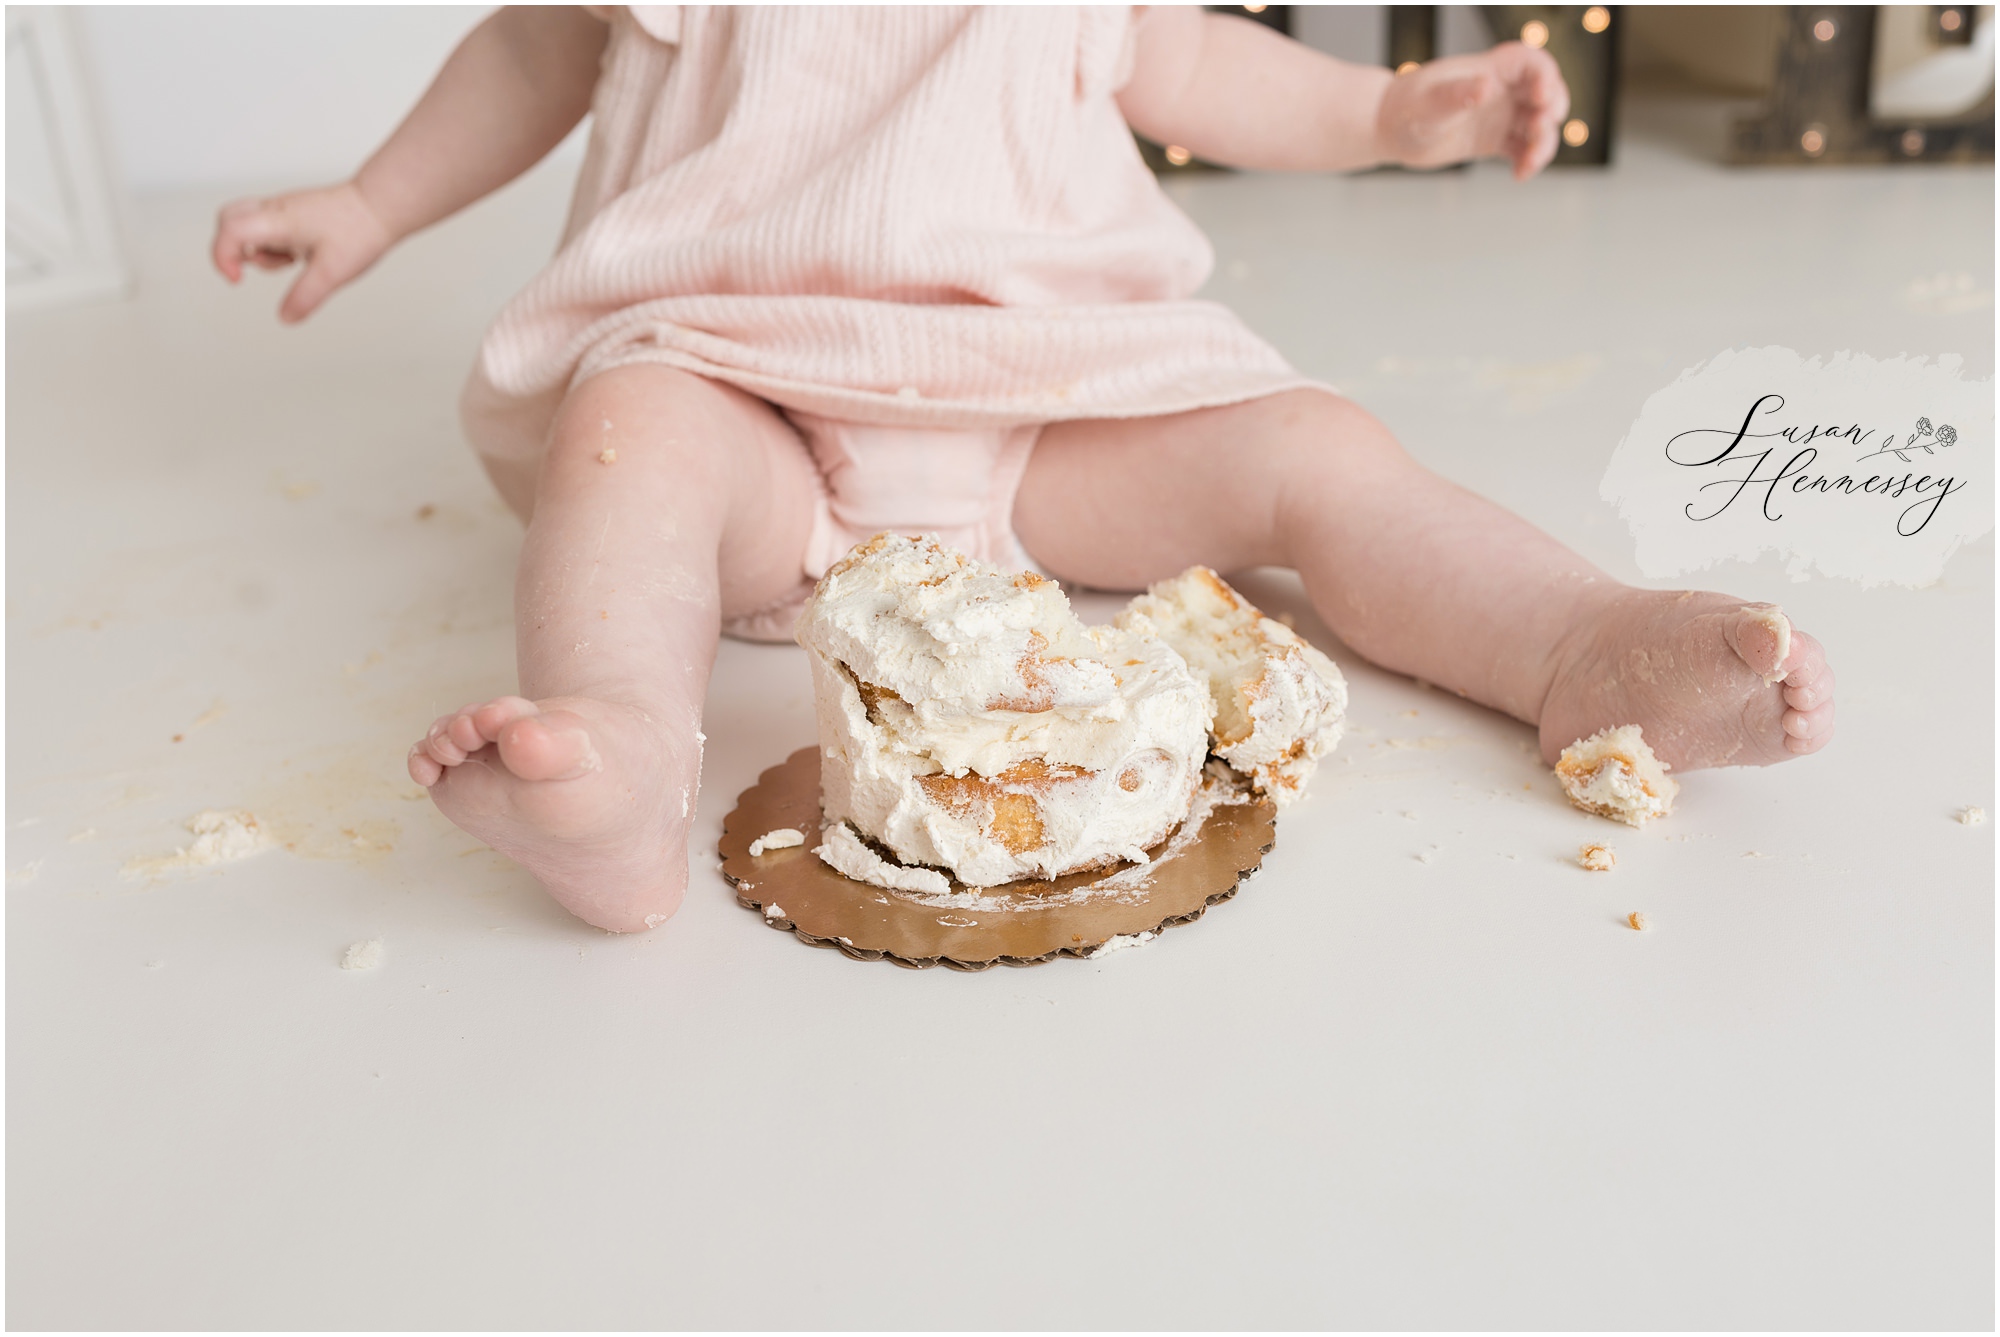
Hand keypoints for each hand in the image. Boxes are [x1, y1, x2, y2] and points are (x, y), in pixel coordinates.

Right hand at [210, 182, 395, 322]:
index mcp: (278, 220)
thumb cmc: (359, 230)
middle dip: (230, 249)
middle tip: (248, 271)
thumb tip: (285, 318)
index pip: (229, 230)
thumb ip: (305, 296)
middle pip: (228, 220)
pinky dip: (276, 246)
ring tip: (294, 261)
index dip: (222, 257)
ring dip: (259, 251)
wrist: (381, 205)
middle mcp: (275, 209)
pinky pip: (269, 228)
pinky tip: (302, 254)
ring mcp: (284, 209)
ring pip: (249, 226)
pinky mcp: (295, 213)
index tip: (238, 280)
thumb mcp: (332, 272)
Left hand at [1375, 43, 1568, 178]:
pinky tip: (1519, 175)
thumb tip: (1485, 87)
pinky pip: (1522, 149)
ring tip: (1529, 164)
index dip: (1546, 76)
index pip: (1532, 62)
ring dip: (1543, 142)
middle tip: (1543, 127)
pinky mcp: (1493, 141)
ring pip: (1538, 124)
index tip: (1542, 98)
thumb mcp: (1430, 102)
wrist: (1389, 130)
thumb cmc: (1405, 108)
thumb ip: (1457, 94)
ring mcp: (1499, 116)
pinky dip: (1527, 161)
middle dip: (1553, 109)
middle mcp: (1500, 91)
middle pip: (1545, 92)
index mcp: (1489, 70)